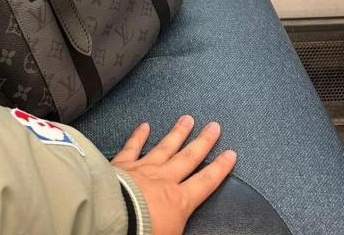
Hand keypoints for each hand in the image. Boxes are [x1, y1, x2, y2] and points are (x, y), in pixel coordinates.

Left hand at [112, 116, 236, 234]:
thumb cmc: (143, 232)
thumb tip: (189, 229)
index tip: (230, 154)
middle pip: (188, 157)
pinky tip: (144, 125)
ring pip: (164, 147)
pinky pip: (133, 147)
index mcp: (179, 201)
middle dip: (203, 142)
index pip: (205, 182)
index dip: (220, 168)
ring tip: (187, 119)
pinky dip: (138, 135)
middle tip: (213, 126)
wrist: (113, 218)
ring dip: (177, 133)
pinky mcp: (122, 165)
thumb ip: (182, 228)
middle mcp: (164, 179)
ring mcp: (143, 168)